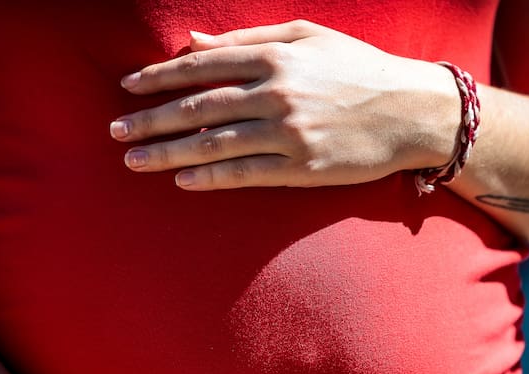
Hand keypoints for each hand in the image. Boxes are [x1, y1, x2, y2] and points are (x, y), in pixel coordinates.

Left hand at [110, 20, 458, 190]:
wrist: (413, 112)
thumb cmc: (359, 68)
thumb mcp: (307, 37)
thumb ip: (248, 40)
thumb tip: (192, 43)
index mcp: (275, 56)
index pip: (201, 66)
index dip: (159, 77)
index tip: (126, 88)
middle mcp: (276, 94)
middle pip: (197, 107)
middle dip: (150, 119)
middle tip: (114, 130)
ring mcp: (288, 134)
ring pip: (213, 143)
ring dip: (168, 153)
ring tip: (133, 160)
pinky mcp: (302, 168)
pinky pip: (245, 174)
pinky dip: (210, 178)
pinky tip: (182, 181)